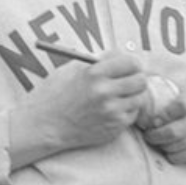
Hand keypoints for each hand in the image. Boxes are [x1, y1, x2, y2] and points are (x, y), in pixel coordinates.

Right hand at [17, 50, 146, 151]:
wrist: (44, 125)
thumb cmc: (54, 95)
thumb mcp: (70, 70)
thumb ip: (97, 62)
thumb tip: (119, 57)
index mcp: (94, 74)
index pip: (130, 62)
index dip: (132, 62)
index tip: (130, 65)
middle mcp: (105, 92)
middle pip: (141, 80)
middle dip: (136, 78)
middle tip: (129, 79)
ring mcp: (111, 111)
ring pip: (139, 98)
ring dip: (131, 96)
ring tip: (117, 96)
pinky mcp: (114, 127)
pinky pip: (132, 114)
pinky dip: (125, 110)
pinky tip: (110, 109)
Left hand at [142, 83, 185, 167]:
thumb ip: (167, 86)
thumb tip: (138, 81)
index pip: (181, 106)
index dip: (163, 114)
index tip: (152, 118)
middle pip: (175, 131)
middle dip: (155, 135)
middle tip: (147, 133)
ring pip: (178, 146)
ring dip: (161, 145)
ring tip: (154, 140)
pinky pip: (185, 157)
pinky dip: (171, 155)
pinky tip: (167, 147)